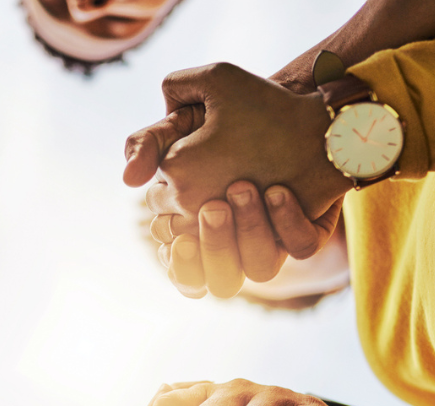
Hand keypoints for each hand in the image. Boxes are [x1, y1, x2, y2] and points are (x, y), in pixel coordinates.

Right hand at [123, 63, 352, 297]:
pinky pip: (301, 246)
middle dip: (214, 243)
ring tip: (246, 188)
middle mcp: (237, 243)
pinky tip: (280, 191)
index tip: (178, 226)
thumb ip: (147, 143)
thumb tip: (128, 178)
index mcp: (197, 229)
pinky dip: (290, 224)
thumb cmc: (227, 115)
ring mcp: (273, 239)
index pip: (181, 262)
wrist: (287, 100)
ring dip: (250, 234)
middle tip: (214, 205)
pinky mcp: (306, 230)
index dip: (178, 254)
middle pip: (217, 276)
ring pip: (260, 270)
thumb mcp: (183, 122)